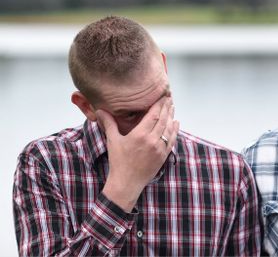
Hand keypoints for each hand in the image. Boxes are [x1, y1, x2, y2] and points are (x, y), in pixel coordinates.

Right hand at [97, 97, 179, 211]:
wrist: (126, 183)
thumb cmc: (118, 162)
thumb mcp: (112, 141)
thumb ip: (109, 123)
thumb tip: (99, 110)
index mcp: (140, 134)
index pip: (153, 115)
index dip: (159, 104)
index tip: (163, 96)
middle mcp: (152, 140)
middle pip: (163, 119)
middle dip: (167, 108)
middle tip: (169, 98)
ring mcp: (159, 148)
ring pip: (169, 129)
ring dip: (171, 117)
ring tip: (172, 108)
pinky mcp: (163, 156)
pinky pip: (172, 140)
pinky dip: (175, 130)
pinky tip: (176, 123)